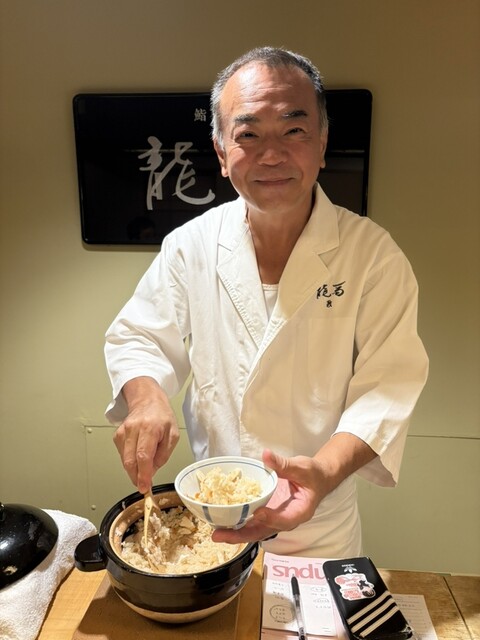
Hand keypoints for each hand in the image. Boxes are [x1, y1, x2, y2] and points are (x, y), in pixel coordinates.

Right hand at [113, 377, 178, 492]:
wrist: (147, 400)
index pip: (144, 456)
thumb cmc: (162, 416)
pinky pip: (122, 455)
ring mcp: (123, 431)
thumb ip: (164, 454)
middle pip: (130, 460)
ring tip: (144, 469)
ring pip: (125, 460)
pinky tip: (138, 457)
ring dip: (133, 470)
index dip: (143, 475)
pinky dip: (130, 461)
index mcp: (151, 428)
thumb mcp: (173, 434)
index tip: (144, 487)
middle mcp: (134, 429)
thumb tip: (152, 471)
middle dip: (136, 477)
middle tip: (143, 486)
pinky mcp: (117, 435)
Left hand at [212, 449, 325, 544]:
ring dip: (237, 533)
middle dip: (242, 535)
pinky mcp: (269, 516)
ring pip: (257, 532)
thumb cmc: (312, 474)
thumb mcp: (301, 467)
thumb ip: (284, 464)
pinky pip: (254, 524)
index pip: (286, 519)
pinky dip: (240, 524)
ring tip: (216, 534)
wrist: (317, 480)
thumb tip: (266, 455)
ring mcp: (277, 520)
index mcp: (300, 511)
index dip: (271, 518)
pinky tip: (224, 523)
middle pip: (265, 532)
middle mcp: (287, 520)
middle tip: (220, 535)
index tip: (258, 513)